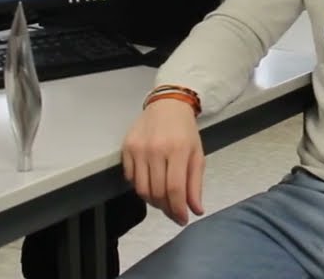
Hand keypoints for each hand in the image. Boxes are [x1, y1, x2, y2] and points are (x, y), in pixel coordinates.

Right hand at [121, 98, 204, 225]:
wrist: (168, 105)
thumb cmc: (185, 131)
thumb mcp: (197, 154)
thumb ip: (195, 184)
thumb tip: (196, 210)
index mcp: (178, 150)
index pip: (174, 189)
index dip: (178, 209)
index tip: (182, 219)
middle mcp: (156, 149)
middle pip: (157, 192)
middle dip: (166, 208)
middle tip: (173, 212)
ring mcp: (138, 149)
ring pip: (141, 188)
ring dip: (153, 200)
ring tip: (162, 199)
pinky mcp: (126, 148)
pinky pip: (130, 178)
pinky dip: (140, 186)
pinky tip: (150, 182)